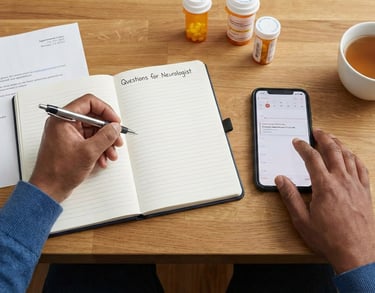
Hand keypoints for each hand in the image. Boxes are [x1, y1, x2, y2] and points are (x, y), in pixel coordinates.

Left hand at [29, 94, 122, 202]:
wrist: (49, 189)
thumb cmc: (59, 172)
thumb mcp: (89, 152)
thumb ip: (105, 136)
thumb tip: (115, 127)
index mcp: (62, 119)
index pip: (88, 102)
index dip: (105, 110)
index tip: (115, 121)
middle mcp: (63, 123)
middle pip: (93, 118)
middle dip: (107, 130)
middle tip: (116, 139)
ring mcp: (67, 134)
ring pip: (93, 130)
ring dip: (105, 142)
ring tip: (111, 153)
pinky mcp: (71, 144)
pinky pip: (89, 140)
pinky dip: (98, 148)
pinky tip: (103, 158)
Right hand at [275, 129, 374, 273]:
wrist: (356, 253)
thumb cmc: (329, 238)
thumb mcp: (302, 220)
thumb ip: (290, 197)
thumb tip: (281, 180)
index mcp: (325, 186)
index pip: (312, 158)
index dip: (303, 147)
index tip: (297, 142)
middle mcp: (342, 181)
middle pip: (333, 151)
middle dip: (324, 138)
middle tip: (317, 131)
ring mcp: (356, 186)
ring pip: (349, 157)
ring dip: (340, 144)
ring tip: (332, 139)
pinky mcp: (365, 192)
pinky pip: (362, 168)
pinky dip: (355, 158)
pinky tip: (352, 156)